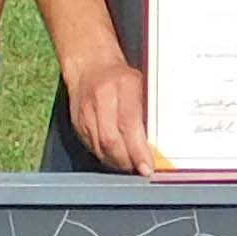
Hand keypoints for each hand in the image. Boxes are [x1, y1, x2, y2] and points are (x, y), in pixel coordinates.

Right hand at [64, 57, 162, 173]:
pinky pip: (93, 148)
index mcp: (122, 85)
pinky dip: (107, 157)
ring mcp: (85, 113)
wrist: (90, 67)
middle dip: (128, 161)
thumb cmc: (121, 77)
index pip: (129, 124)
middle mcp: (101, 99)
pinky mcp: (77, 124)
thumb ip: (149, 111)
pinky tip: (117, 157)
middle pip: (112, 141)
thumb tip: (160, 143)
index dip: (138, 150)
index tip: (147, 166)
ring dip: (118, 162)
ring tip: (131, 164)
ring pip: (100, 149)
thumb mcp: (142, 85)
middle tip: (141, 168)